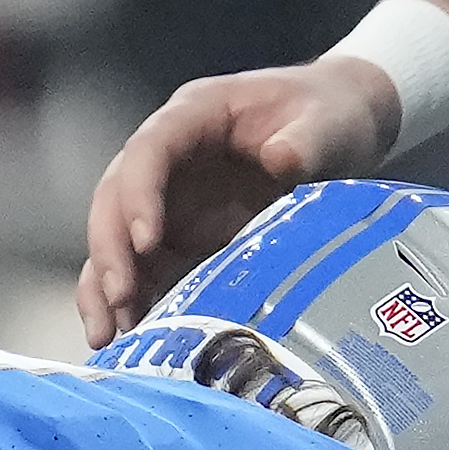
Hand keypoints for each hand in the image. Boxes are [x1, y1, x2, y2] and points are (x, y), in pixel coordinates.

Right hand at [74, 51, 403, 343]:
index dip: (139, 194)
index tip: (147, 241)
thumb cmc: (327, 112)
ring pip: (118, 239)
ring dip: (106, 284)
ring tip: (105, 333)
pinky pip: (146, 268)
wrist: (343, 128)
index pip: (148, 150)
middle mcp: (170, 158)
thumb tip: (282, 159)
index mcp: (195, 115)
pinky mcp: (184, 237)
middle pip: (116, 198)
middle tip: (119, 298)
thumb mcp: (326, 120)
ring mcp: (172, 199)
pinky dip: (134, 301)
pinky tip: (129, 336)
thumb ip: (305, 140)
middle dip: (111, 249)